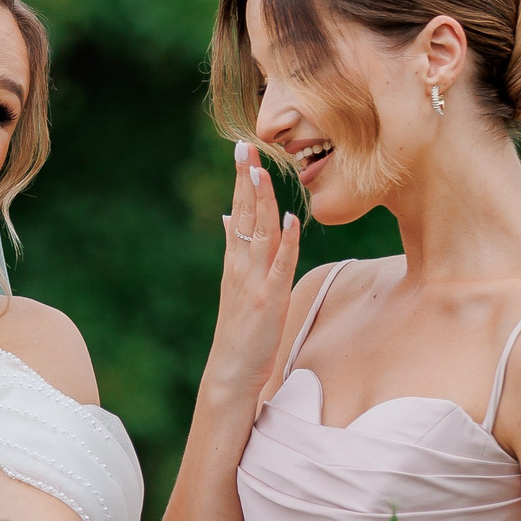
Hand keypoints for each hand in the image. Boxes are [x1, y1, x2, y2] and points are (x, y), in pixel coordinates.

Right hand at [205, 142, 302, 402]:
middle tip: (245, 147)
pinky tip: (292, 220)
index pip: (238, 212)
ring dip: (262, 202)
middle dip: (246, 180)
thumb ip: (235, 250)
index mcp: (234, 262)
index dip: (241, 181)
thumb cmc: (239, 331)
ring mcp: (254, 282)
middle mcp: (240, 267)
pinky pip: (279, 265)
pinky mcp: (269, 300)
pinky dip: (286, 242)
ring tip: (261, 172)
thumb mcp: (235, 285)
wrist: (231, 372)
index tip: (243, 151)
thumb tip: (229, 216)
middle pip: (244, 215)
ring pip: (259, 234)